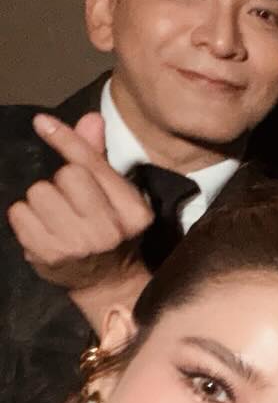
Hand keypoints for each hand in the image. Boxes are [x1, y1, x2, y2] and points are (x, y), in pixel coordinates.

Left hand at [7, 112, 152, 319]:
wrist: (108, 284)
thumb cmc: (112, 231)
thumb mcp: (117, 196)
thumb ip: (99, 158)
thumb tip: (90, 118)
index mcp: (133, 211)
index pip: (93, 165)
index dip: (67, 140)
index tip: (42, 123)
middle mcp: (108, 229)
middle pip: (66, 176)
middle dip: (62, 183)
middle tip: (71, 202)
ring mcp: (78, 245)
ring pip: (39, 192)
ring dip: (42, 200)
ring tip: (56, 217)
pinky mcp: (48, 255)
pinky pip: (19, 213)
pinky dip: (25, 216)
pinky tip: (41, 228)